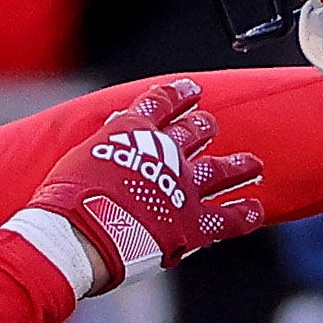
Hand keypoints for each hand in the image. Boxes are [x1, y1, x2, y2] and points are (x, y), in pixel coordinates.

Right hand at [14, 79, 267, 296]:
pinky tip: (257, 210)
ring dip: (239, 166)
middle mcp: (164, 154)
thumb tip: (113, 135)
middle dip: (203, 128)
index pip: (160, 103)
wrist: (79, 232)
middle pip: (193, 133)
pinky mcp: (194, 222)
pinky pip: (229, 217)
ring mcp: (183, 187)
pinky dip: (245, 214)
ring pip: (221, 171)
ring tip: (253, 164)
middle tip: (210, 125)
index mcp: (131, 132)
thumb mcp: (79, 157)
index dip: (178, 95)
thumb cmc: (65, 200)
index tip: (190, 90)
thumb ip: (104, 147)